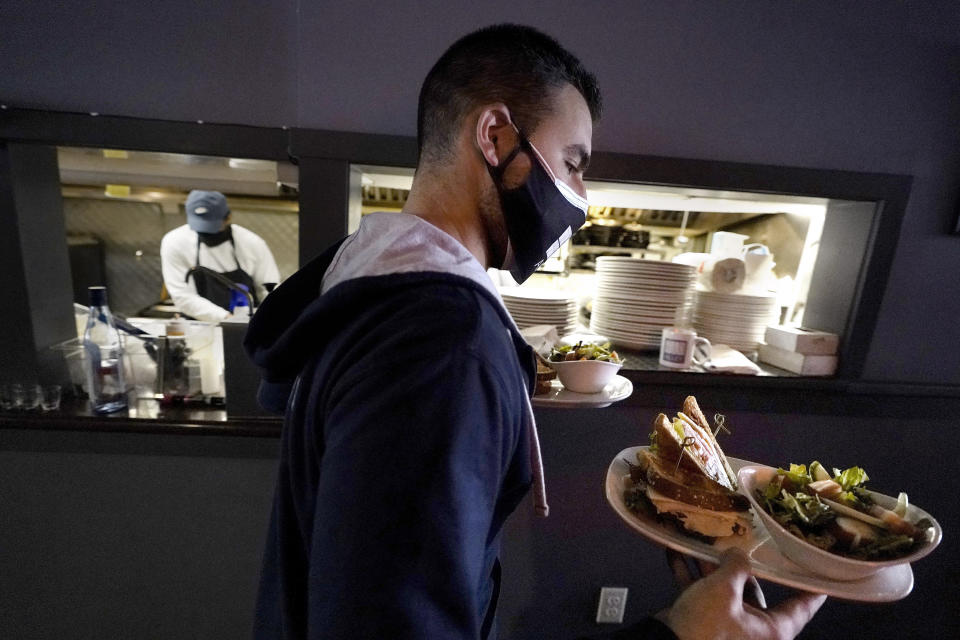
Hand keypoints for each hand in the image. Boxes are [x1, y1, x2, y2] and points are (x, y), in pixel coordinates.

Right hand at [658, 548, 825, 639]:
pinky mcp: (703, 626)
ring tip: (698, 543)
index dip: (812, 590)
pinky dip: (690, 578)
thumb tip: (738, 553)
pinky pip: (701, 598)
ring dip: (709, 568)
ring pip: (724, 593)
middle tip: (736, 541)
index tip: (823, 574)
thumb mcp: (723, 590)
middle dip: (739, 566)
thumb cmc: (705, 626)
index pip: (801, 608)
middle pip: (754, 592)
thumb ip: (736, 566)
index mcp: (771, 630)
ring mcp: (727, 629)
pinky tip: (674, 555)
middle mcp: (753, 631)